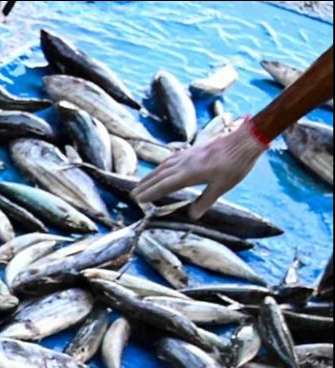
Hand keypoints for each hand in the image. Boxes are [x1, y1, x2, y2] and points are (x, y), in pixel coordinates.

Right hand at [131, 116, 268, 217]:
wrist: (245, 141)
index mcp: (189, 174)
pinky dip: (162, 165)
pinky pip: (172, 158)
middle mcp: (184, 164)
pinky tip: (162, 167)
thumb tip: (192, 216)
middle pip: (159, 176)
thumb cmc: (235, 165)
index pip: (164, 186)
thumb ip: (205, 201)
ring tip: (141, 182)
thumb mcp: (222, 187)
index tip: (137, 200)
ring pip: (164, 166)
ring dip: (151, 175)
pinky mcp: (194, 150)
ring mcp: (188, 155)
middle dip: (145, 185)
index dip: (149, 193)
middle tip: (132, 194)